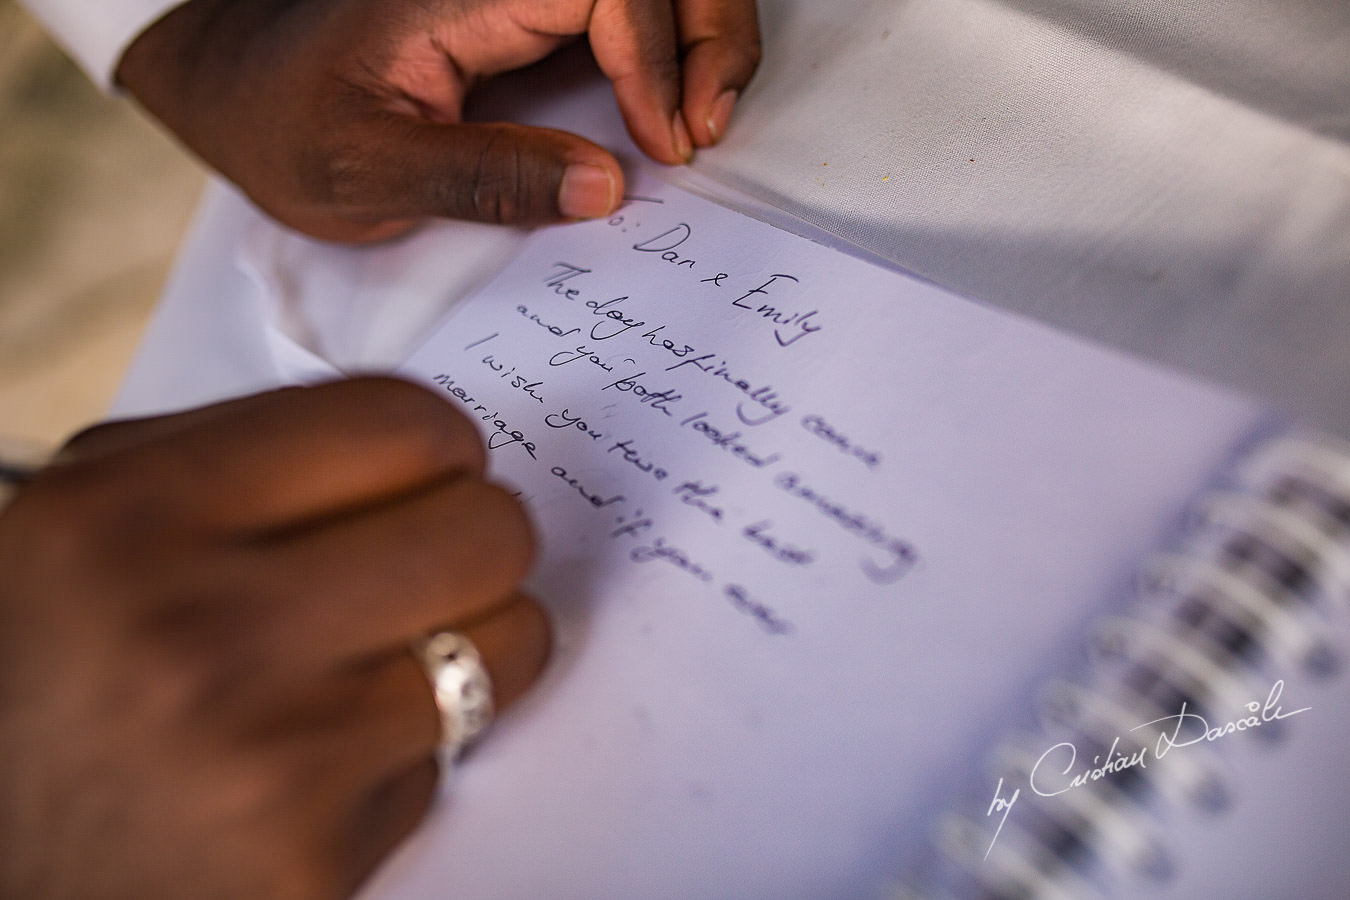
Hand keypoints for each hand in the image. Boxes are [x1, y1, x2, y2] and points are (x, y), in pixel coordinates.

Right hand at [0, 378, 548, 898]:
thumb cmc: (51, 680)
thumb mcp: (88, 527)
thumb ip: (236, 458)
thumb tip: (411, 439)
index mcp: (129, 512)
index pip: (402, 421)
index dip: (441, 446)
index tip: (435, 474)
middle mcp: (199, 627)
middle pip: (489, 528)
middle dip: (478, 541)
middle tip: (431, 567)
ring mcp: (268, 751)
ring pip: (511, 641)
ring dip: (470, 646)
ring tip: (384, 662)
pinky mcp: (316, 854)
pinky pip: (452, 757)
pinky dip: (408, 750)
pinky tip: (328, 758)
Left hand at [115, 0, 760, 240]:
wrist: (238, 86)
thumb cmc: (284, 123)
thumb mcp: (362, 172)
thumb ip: (482, 178)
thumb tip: (604, 187)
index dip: (649, 56)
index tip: (660, 142)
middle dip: (708, 29)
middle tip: (710, 124)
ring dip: (704, 30)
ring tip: (707, 115)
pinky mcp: (527, 3)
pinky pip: (627, 4)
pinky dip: (673, 42)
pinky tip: (676, 100)